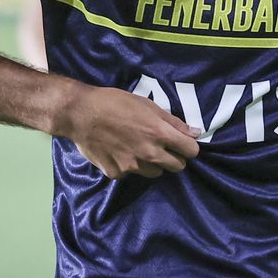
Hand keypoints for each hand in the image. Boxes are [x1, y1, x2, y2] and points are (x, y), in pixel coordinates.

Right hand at [62, 86, 200, 179]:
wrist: (80, 113)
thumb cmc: (116, 103)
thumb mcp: (148, 106)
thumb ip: (174, 122)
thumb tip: (196, 133)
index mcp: (160, 134)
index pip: (191, 151)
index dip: (188, 146)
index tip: (182, 143)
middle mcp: (149, 154)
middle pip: (177, 167)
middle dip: (174, 157)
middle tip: (161, 146)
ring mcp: (132, 167)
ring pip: (155, 172)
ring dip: (152, 163)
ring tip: (137, 147)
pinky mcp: (116, 174)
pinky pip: (131, 173)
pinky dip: (129, 165)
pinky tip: (118, 151)